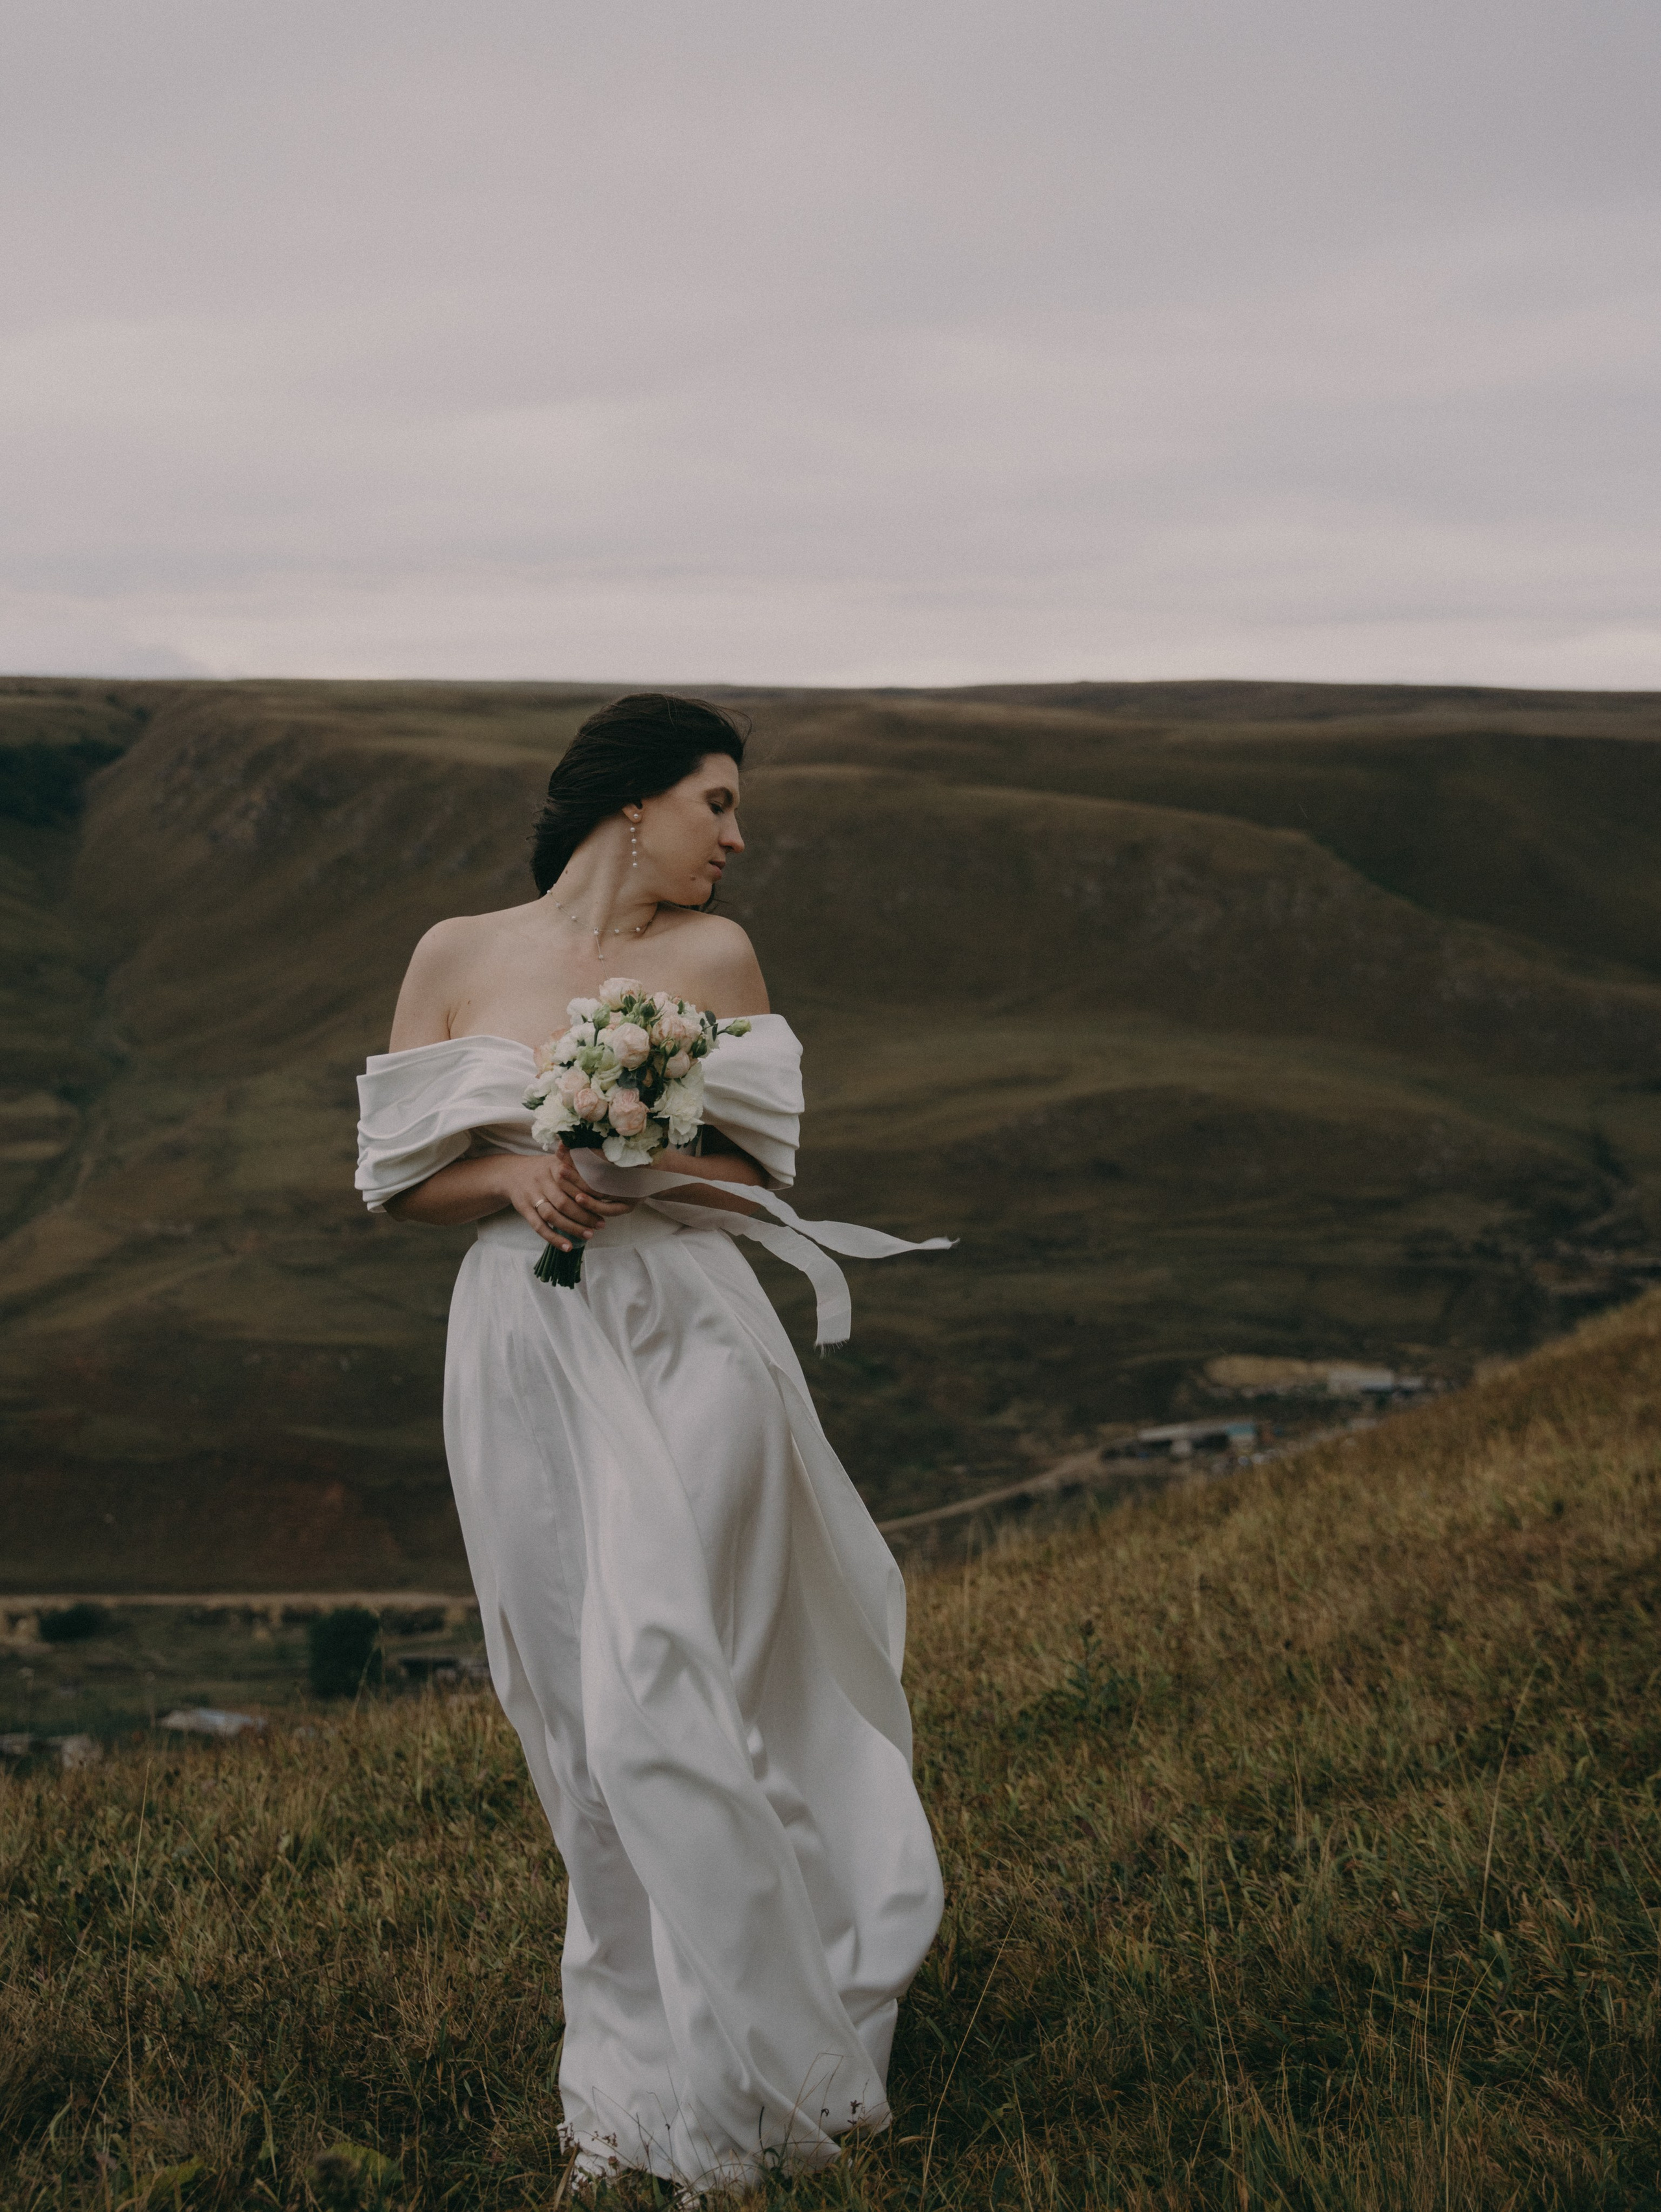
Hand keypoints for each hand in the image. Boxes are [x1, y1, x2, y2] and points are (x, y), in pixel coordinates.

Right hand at [496, 1145, 637, 1249]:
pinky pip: (539, 1226)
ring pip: (552, 1215)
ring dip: (572, 1228)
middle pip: (565, 1201)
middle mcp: (542, 1180)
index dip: (591, 1195)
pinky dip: (553, 1238)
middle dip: (585, 1215)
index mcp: (554, 1166)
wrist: (510, 1173)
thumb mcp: (558, 1161)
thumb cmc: (543, 1170)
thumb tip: (606, 1180)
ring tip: (589, 1235)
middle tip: (601, 1224)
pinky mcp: (524, 1209)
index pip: (575, 1183)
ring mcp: (531, 1195)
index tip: (606, 1204)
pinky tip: (567, 1247)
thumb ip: (577, 1167)